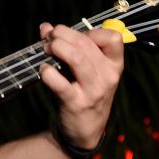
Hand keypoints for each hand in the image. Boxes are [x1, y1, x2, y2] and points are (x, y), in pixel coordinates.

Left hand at [38, 22, 124, 152]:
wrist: (85, 130)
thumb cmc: (85, 93)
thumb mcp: (86, 70)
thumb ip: (69, 46)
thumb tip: (45, 27)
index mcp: (114, 65)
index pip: (113, 38)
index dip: (90, 31)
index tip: (74, 36)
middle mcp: (108, 76)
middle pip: (87, 44)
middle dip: (63, 35)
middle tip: (49, 38)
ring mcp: (94, 91)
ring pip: (77, 58)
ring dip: (57, 48)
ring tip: (46, 49)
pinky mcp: (77, 103)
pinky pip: (60, 83)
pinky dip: (48, 72)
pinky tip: (44, 70)